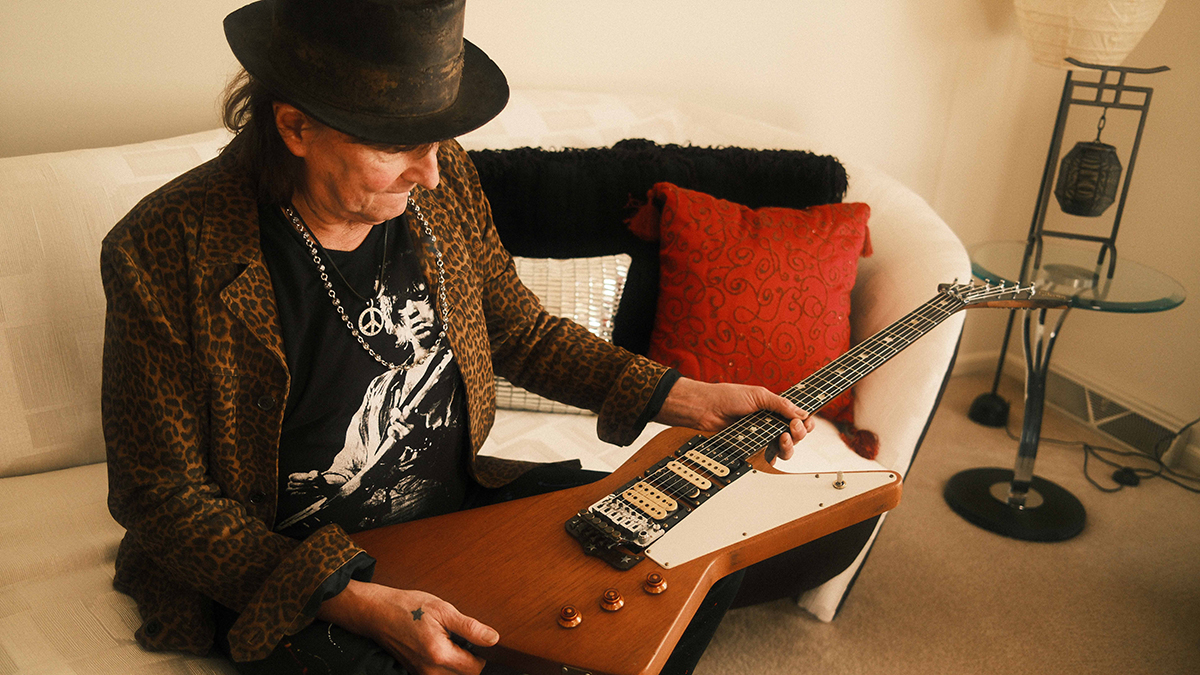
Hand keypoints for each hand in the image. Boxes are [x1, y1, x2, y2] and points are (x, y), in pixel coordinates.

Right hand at [318, 580, 498, 674]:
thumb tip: (493, 639)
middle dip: (470, 658)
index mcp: (439, 655)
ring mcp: (421, 674)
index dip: (482, 653)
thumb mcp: (443, 610)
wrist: (378, 612)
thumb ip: (470, 627)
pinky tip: (439, 644)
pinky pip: (440, 674)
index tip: (475, 637)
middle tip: (460, 636)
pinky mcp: (416, 673)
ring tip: (449, 639)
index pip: (476, 668)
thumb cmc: (409, 607)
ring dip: (457, 662)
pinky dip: (445, 663)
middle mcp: (430, 671)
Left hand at [653, 377, 815, 460]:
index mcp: (775, 408)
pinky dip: (776, 454)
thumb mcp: (758, 395)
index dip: (806, 420)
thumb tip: (801, 413)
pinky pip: (770, 456)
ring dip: (791, 444)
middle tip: (793, 426)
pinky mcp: (754, 447)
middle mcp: (771, 422)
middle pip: (796, 434)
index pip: (798, 417)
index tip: (806, 420)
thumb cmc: (728, 397)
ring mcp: (763, 436)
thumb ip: (781, 404)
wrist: (708, 409)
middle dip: (800, 431)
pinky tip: (775, 446)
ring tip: (783, 437)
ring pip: (786, 448)